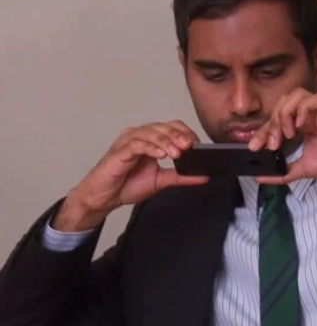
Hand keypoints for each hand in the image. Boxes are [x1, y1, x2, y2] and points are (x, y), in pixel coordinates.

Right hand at [53, 121, 208, 230]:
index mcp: (150, 140)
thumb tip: (204, 176)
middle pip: (163, 127)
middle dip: (178, 136)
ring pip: (150, 132)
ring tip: (177, 153)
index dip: (185, 133)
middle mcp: (139, 136)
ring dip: (166, 141)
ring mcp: (128, 141)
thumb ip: (181, 176)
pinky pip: (136, 144)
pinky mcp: (119, 151)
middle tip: (190, 146)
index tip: (198, 144)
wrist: (104, 198)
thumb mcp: (161, 181)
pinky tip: (161, 155)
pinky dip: (150, 148)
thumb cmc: (127, 185)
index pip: (171, 127)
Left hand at [248, 89, 316, 184]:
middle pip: (281, 103)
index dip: (262, 131)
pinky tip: (301, 126)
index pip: (275, 120)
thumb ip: (282, 172)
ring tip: (288, 133)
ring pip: (295, 94)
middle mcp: (307, 115)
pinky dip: (303, 109)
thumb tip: (258, 177)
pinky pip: (314, 99)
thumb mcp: (303, 169)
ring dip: (286, 112)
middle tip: (273, 143)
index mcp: (300, 125)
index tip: (253, 147)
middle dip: (272, 121)